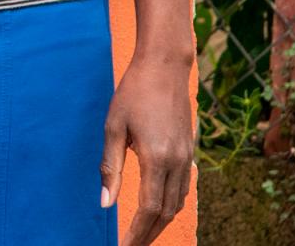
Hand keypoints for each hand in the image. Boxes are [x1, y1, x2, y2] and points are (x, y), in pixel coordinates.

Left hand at [100, 52, 194, 245]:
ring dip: (161, 222)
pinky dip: (171, 204)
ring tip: (142, 234)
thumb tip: (105, 204)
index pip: (149, 209)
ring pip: (178, 202)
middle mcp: (176, 162)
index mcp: (156, 158)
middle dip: (149, 234)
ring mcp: (186, 156)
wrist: (165, 65)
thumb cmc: (134, 92)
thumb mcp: (114, 127)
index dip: (137, 233)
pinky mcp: (189, 150)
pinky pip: (183, 187)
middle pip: (166, 212)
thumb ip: (110, 167)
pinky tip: (159, 208)